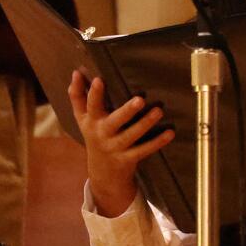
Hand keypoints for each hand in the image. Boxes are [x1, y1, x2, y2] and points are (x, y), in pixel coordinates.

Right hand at [68, 71, 173, 218]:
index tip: (100, 80)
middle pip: (114, 122)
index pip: (90, 105)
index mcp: (91, 121)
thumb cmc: (94, 135)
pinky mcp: (128, 158)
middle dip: (127, 111)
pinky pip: (144, 150)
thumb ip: (77, 96)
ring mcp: (116, 147)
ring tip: (158, 111)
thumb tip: (75, 72)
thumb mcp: (82, 118)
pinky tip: (170, 133)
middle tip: (140, 99)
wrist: (102, 173)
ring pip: (131, 135)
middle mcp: (103, 134)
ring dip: (145, 124)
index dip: (94, 93)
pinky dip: (157, 142)